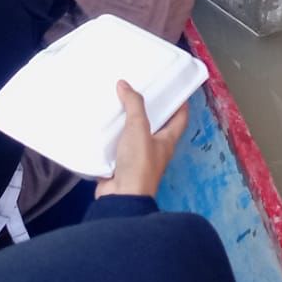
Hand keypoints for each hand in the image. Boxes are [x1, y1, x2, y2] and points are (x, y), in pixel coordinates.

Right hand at [96, 80, 187, 198]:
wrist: (121, 196)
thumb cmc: (139, 165)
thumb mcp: (139, 128)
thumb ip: (133, 105)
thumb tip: (125, 85)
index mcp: (166, 140)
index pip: (180, 118)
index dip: (180, 103)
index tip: (174, 88)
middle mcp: (154, 148)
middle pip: (154, 124)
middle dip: (148, 108)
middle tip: (137, 89)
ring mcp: (137, 157)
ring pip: (133, 133)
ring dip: (125, 120)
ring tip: (116, 101)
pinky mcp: (120, 163)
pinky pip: (116, 144)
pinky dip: (109, 134)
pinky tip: (101, 123)